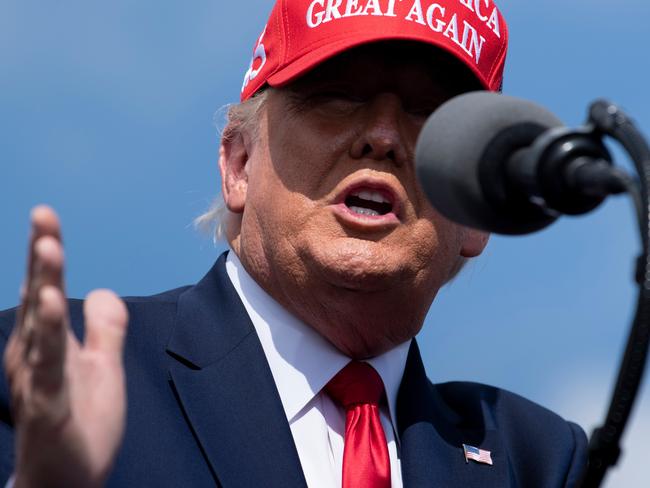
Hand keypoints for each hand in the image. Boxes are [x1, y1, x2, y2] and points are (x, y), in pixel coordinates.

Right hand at [3, 206, 127, 487]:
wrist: (69, 479)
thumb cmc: (80, 421)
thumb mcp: (103, 366)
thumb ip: (106, 329)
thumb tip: (108, 291)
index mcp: (45, 343)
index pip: (47, 288)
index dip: (47, 253)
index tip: (47, 216)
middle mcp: (33, 355)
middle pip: (39, 296)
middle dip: (42, 256)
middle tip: (43, 216)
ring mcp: (38, 380)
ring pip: (41, 325)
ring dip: (45, 285)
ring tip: (49, 248)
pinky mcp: (49, 406)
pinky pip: (50, 366)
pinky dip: (50, 336)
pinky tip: (53, 306)